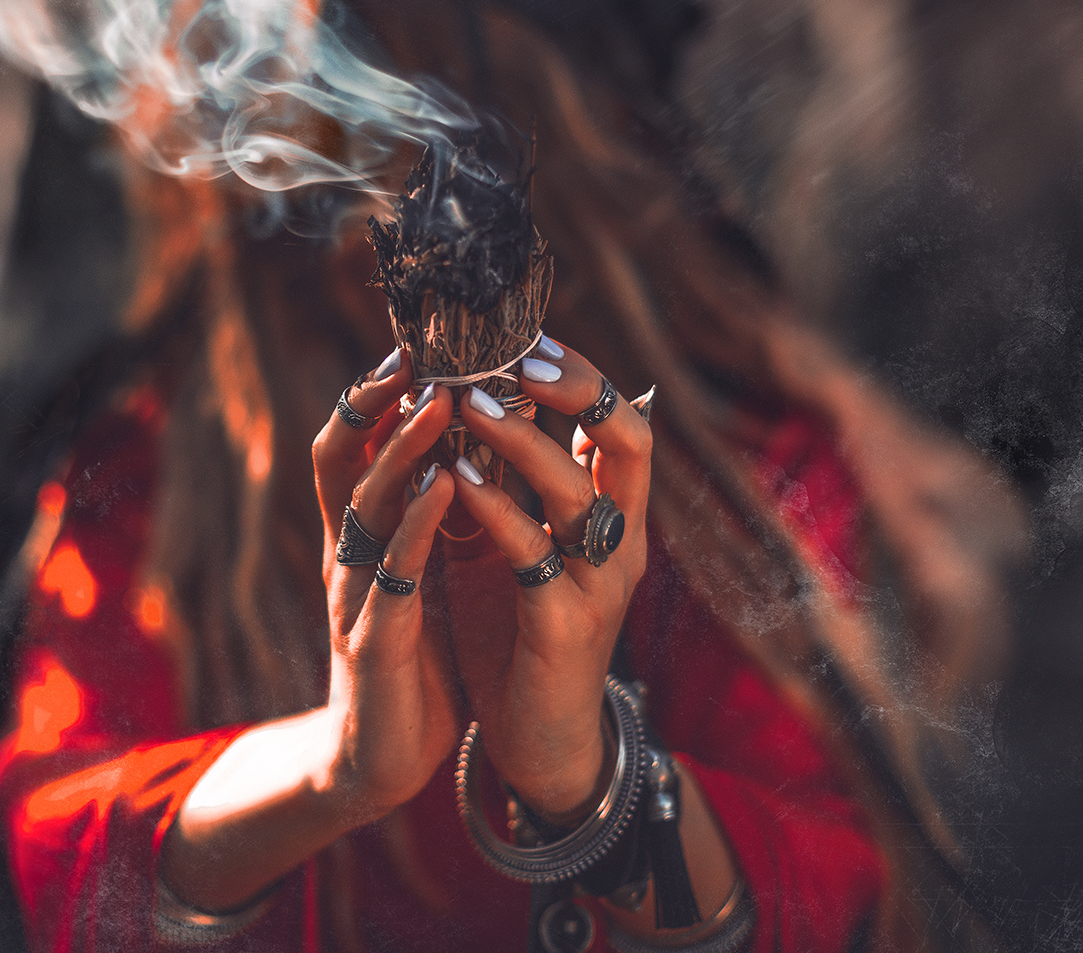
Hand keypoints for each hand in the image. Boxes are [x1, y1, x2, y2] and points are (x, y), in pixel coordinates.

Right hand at [311, 351, 462, 820]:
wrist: (379, 760)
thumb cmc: (410, 659)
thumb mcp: (416, 575)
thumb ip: (425, 516)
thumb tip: (461, 443)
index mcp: (361, 538)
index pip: (352, 446)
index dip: (374, 392)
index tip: (413, 341)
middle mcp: (348, 556)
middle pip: (345, 459)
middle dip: (379, 401)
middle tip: (420, 348)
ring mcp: (354, 597)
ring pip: (365, 506)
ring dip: (401, 451)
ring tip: (440, 400)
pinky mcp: (374, 644)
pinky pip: (394, 575)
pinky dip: (416, 528)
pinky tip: (444, 490)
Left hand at [442, 339, 651, 821]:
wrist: (538, 745)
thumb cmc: (523, 634)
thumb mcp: (523, 546)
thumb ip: (516, 484)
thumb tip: (489, 398)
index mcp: (614, 519)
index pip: (624, 423)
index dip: (582, 374)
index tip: (525, 336)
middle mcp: (620, 545)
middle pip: (629, 441)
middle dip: (574, 388)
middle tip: (512, 355)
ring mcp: (597, 587)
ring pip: (575, 493)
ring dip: (519, 440)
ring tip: (464, 403)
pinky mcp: (563, 631)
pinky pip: (532, 557)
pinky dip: (495, 512)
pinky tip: (453, 479)